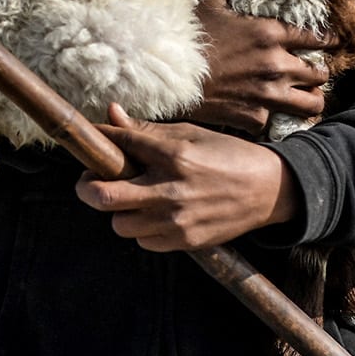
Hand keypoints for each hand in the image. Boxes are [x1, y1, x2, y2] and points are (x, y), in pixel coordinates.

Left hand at [76, 106, 301, 251]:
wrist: (267, 190)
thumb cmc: (226, 155)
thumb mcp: (189, 135)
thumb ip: (146, 131)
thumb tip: (111, 113)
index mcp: (173, 155)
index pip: (118, 146)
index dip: (99, 140)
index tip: (92, 140)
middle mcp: (171, 190)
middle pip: (102, 196)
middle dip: (86, 187)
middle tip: (89, 180)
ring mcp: (177, 220)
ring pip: (119, 224)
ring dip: (118, 211)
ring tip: (131, 198)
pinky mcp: (185, 242)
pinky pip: (143, 242)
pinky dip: (141, 229)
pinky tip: (154, 214)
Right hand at [185, 0, 332, 134]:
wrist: (165, 77)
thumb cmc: (187, 37)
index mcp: (270, 34)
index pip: (315, 38)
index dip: (327, 41)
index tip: (333, 43)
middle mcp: (276, 65)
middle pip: (320, 74)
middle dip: (319, 73)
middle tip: (313, 73)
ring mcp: (267, 95)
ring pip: (311, 103)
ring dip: (310, 99)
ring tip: (305, 97)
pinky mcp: (255, 117)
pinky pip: (277, 121)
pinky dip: (273, 118)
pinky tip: (268, 112)